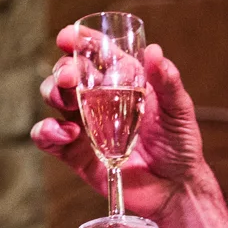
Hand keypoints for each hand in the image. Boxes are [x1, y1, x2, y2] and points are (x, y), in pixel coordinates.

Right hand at [30, 27, 202, 222]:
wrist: (173, 189)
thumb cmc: (180, 145)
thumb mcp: (179, 110)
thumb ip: (167, 81)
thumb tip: (154, 51)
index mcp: (123, 81)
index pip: (96, 53)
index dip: (79, 41)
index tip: (67, 37)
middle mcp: (99, 99)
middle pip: (67, 73)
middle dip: (62, 70)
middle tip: (69, 78)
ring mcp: (84, 125)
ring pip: (52, 99)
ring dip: (52, 94)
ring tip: (68, 104)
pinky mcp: (74, 153)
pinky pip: (47, 137)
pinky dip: (46, 132)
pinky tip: (66, 135)